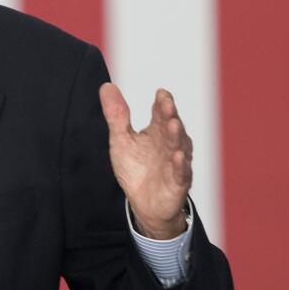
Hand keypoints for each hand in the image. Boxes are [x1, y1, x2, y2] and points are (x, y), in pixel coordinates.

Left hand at [99, 83, 191, 238]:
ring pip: (179, 147)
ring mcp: (176, 163)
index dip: (161, 103)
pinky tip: (178, 157)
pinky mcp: (178, 183)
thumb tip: (107, 86)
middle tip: (166, 103)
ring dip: (176, 136)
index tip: (160, 93)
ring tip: (172, 124)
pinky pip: (181, 173)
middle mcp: (170, 144)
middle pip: (171, 126)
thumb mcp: (121, 140)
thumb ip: (117, 115)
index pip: (161, 113)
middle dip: (169, 115)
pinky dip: (181, 165)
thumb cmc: (136, 168)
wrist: (144, 203)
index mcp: (158, 131)